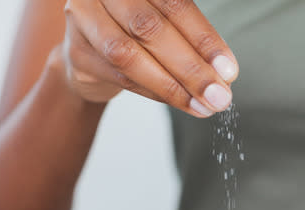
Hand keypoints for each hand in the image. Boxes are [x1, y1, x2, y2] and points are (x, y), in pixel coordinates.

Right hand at [61, 0, 238, 116]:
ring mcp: (84, 18)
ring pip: (130, 56)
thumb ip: (188, 36)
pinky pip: (120, 77)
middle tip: (218, 94)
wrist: (89, 46)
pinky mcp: (77, 52)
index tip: (228, 70)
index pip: (174, 5)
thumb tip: (222, 73)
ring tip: (202, 104)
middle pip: (150, 29)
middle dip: (190, 67)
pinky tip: (180, 101)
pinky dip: (155, 92)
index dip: (203, 38)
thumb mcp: (162, 17)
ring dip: (172, 86)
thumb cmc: (134, 27)